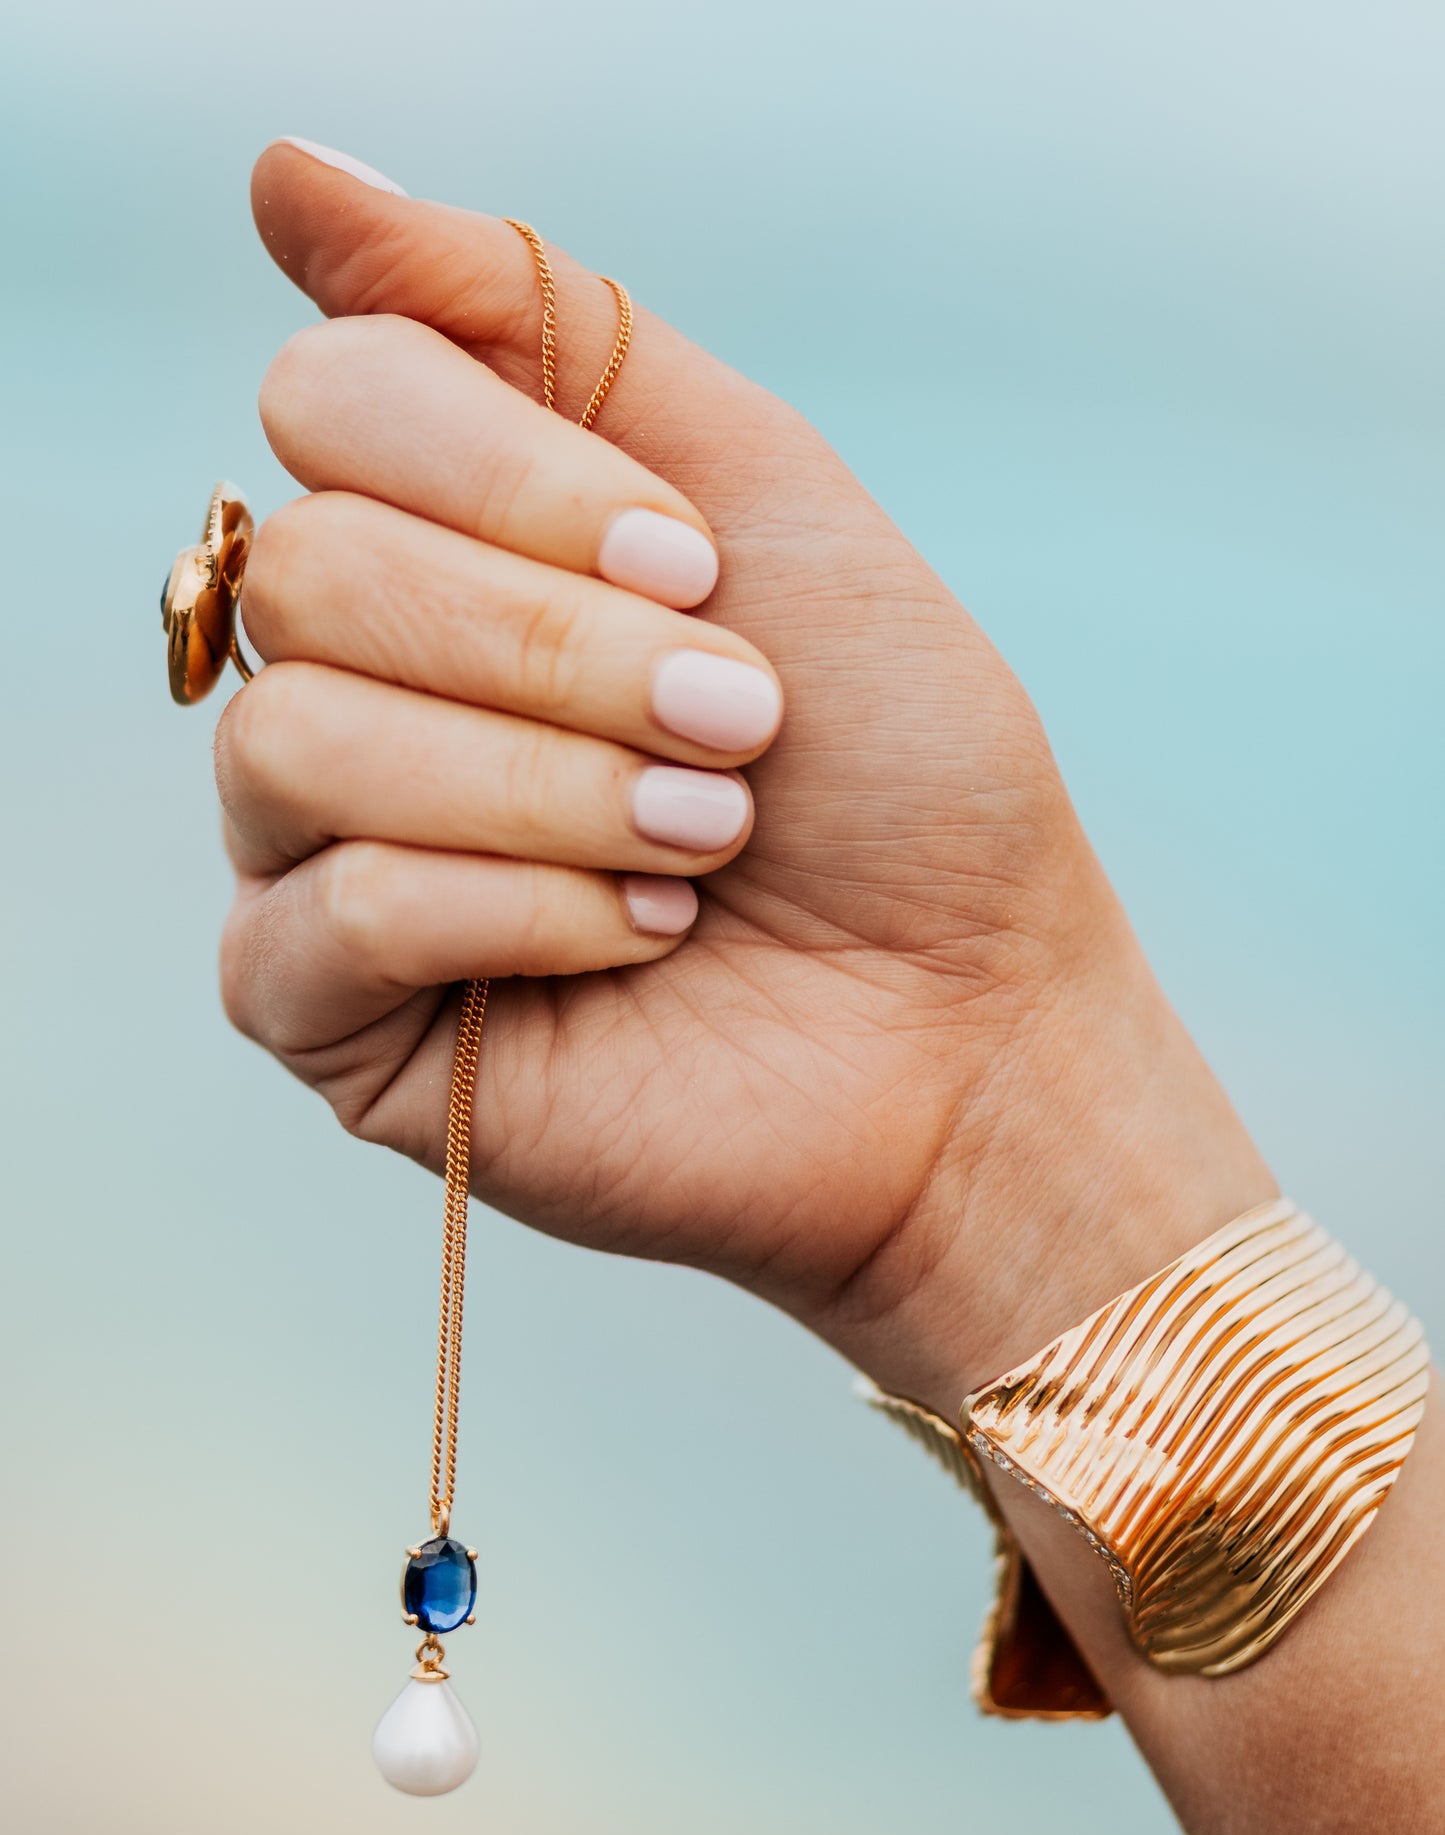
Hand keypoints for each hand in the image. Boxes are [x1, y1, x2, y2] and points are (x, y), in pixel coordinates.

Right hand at [221, 143, 1270, 1406]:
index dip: (510, 469)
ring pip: (300, 736)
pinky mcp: (328, 1016)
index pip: (334, 400)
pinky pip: (331, 916)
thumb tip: (284, 170)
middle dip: (556, 643)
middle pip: (311, 567)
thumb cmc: (892, 770)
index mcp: (444, 542)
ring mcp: (321, 852)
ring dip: (550, 781)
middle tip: (740, 718)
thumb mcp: (757, 490)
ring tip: (708, 837)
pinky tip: (644, 937)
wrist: (973, 1020)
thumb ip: (539, 325)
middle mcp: (358, 681)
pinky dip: (516, 911)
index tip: (696, 559)